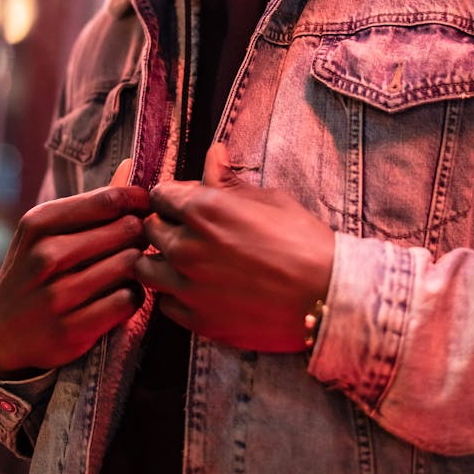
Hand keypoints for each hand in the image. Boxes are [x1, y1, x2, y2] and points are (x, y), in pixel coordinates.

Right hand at [0, 160, 149, 376]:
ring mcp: (56, 296)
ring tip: (129, 266)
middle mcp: (44, 257)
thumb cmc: (36, 268)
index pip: (108, 200)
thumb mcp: (50, 230)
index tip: (146, 207)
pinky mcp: (70, 330)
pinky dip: (133, 295)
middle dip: (139, 233)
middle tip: (139, 240)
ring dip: (138, 265)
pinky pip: (126, 301)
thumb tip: (131, 164)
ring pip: (129, 266)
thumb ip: (93, 202)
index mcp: (39, 223)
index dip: (137, 201)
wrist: (1, 329)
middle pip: (125, 231)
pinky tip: (123, 293)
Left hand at [135, 144, 334, 351]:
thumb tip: (213, 154)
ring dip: (161, 261)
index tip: (187, 205)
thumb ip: (229, 181)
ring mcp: (188, 286)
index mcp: (203, 209)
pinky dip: (175, 295)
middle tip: (190, 232)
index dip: (173, 198)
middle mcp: (186, 246)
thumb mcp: (268, 200)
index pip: (159, 195)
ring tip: (187, 262)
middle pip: (149, 230)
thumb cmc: (303, 241)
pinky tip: (199, 289)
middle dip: (165, 226)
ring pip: (145, 269)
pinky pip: (164, 304)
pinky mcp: (197, 319)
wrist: (328, 296)